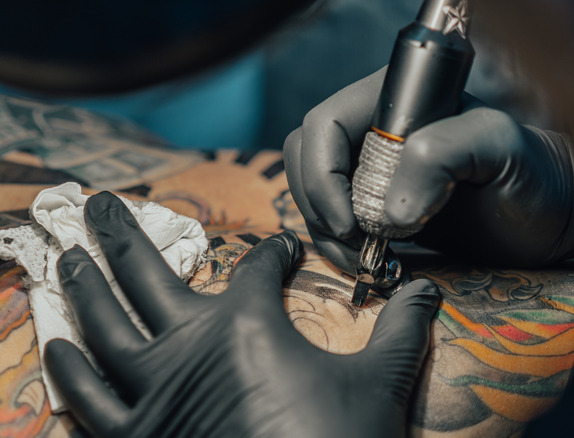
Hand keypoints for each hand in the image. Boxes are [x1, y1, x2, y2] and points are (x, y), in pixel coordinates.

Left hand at [44, 192, 440, 437]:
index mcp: (250, 325)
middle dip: (122, 234)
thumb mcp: (381, 384)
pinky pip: (90, 401)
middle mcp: (190, 346)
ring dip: (84, 288)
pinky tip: (57, 348)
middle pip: (146, 276)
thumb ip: (402, 330)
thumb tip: (426, 290)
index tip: (283, 246)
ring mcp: (154, 393)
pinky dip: (71, 372)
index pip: (259, 267)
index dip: (275, 250)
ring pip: (105, 328)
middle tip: (97, 203)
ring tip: (66, 256)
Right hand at [284, 68, 573, 270]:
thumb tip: (390, 212)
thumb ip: (445, 153)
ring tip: (368, 260)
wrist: (555, 219)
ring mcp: (378, 174)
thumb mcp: (501, 148)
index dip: (322, 174)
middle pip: (309, 160)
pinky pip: (337, 224)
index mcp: (396, 102)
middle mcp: (379, 134)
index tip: (350, 220)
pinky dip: (342, 248)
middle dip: (319, 207)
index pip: (325, 125)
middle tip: (357, 247)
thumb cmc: (537, 176)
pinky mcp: (382, 210)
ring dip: (327, 233)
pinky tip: (375, 263)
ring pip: (316, 195)